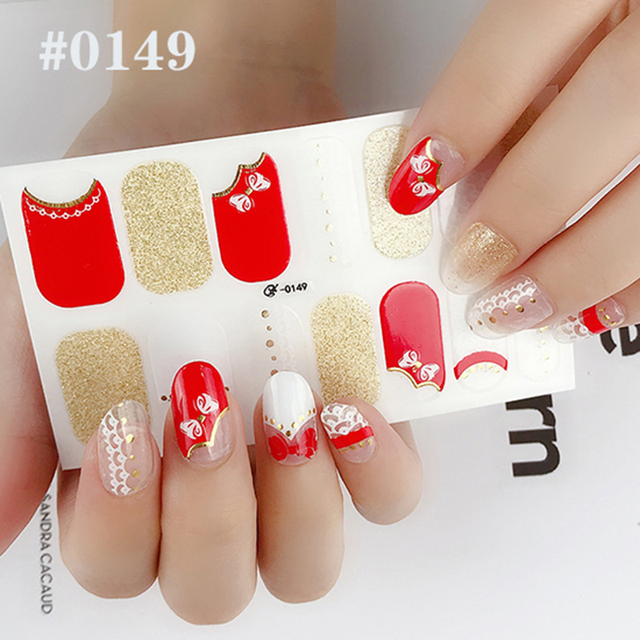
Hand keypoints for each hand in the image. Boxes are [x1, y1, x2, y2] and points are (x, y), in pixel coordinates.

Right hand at [0, 0, 421, 623]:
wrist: (218, 125)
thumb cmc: (129, 210)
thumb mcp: (44, 300)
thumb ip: (17, 412)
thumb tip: (1, 527)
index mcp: (132, 471)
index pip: (120, 565)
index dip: (123, 527)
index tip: (130, 422)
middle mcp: (215, 482)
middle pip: (215, 586)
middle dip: (209, 521)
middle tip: (206, 410)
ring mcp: (297, 457)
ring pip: (305, 563)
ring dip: (296, 509)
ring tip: (284, 407)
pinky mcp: (367, 417)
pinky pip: (391, 494)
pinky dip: (375, 472)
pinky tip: (350, 409)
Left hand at [389, 0, 639, 341]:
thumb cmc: (607, 19)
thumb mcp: (563, 15)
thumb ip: (519, 71)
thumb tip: (453, 166)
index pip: (533, 20)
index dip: (469, 106)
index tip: (413, 183)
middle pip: (618, 102)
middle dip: (531, 201)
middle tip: (468, 269)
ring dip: (587, 263)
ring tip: (519, 308)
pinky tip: (596, 313)